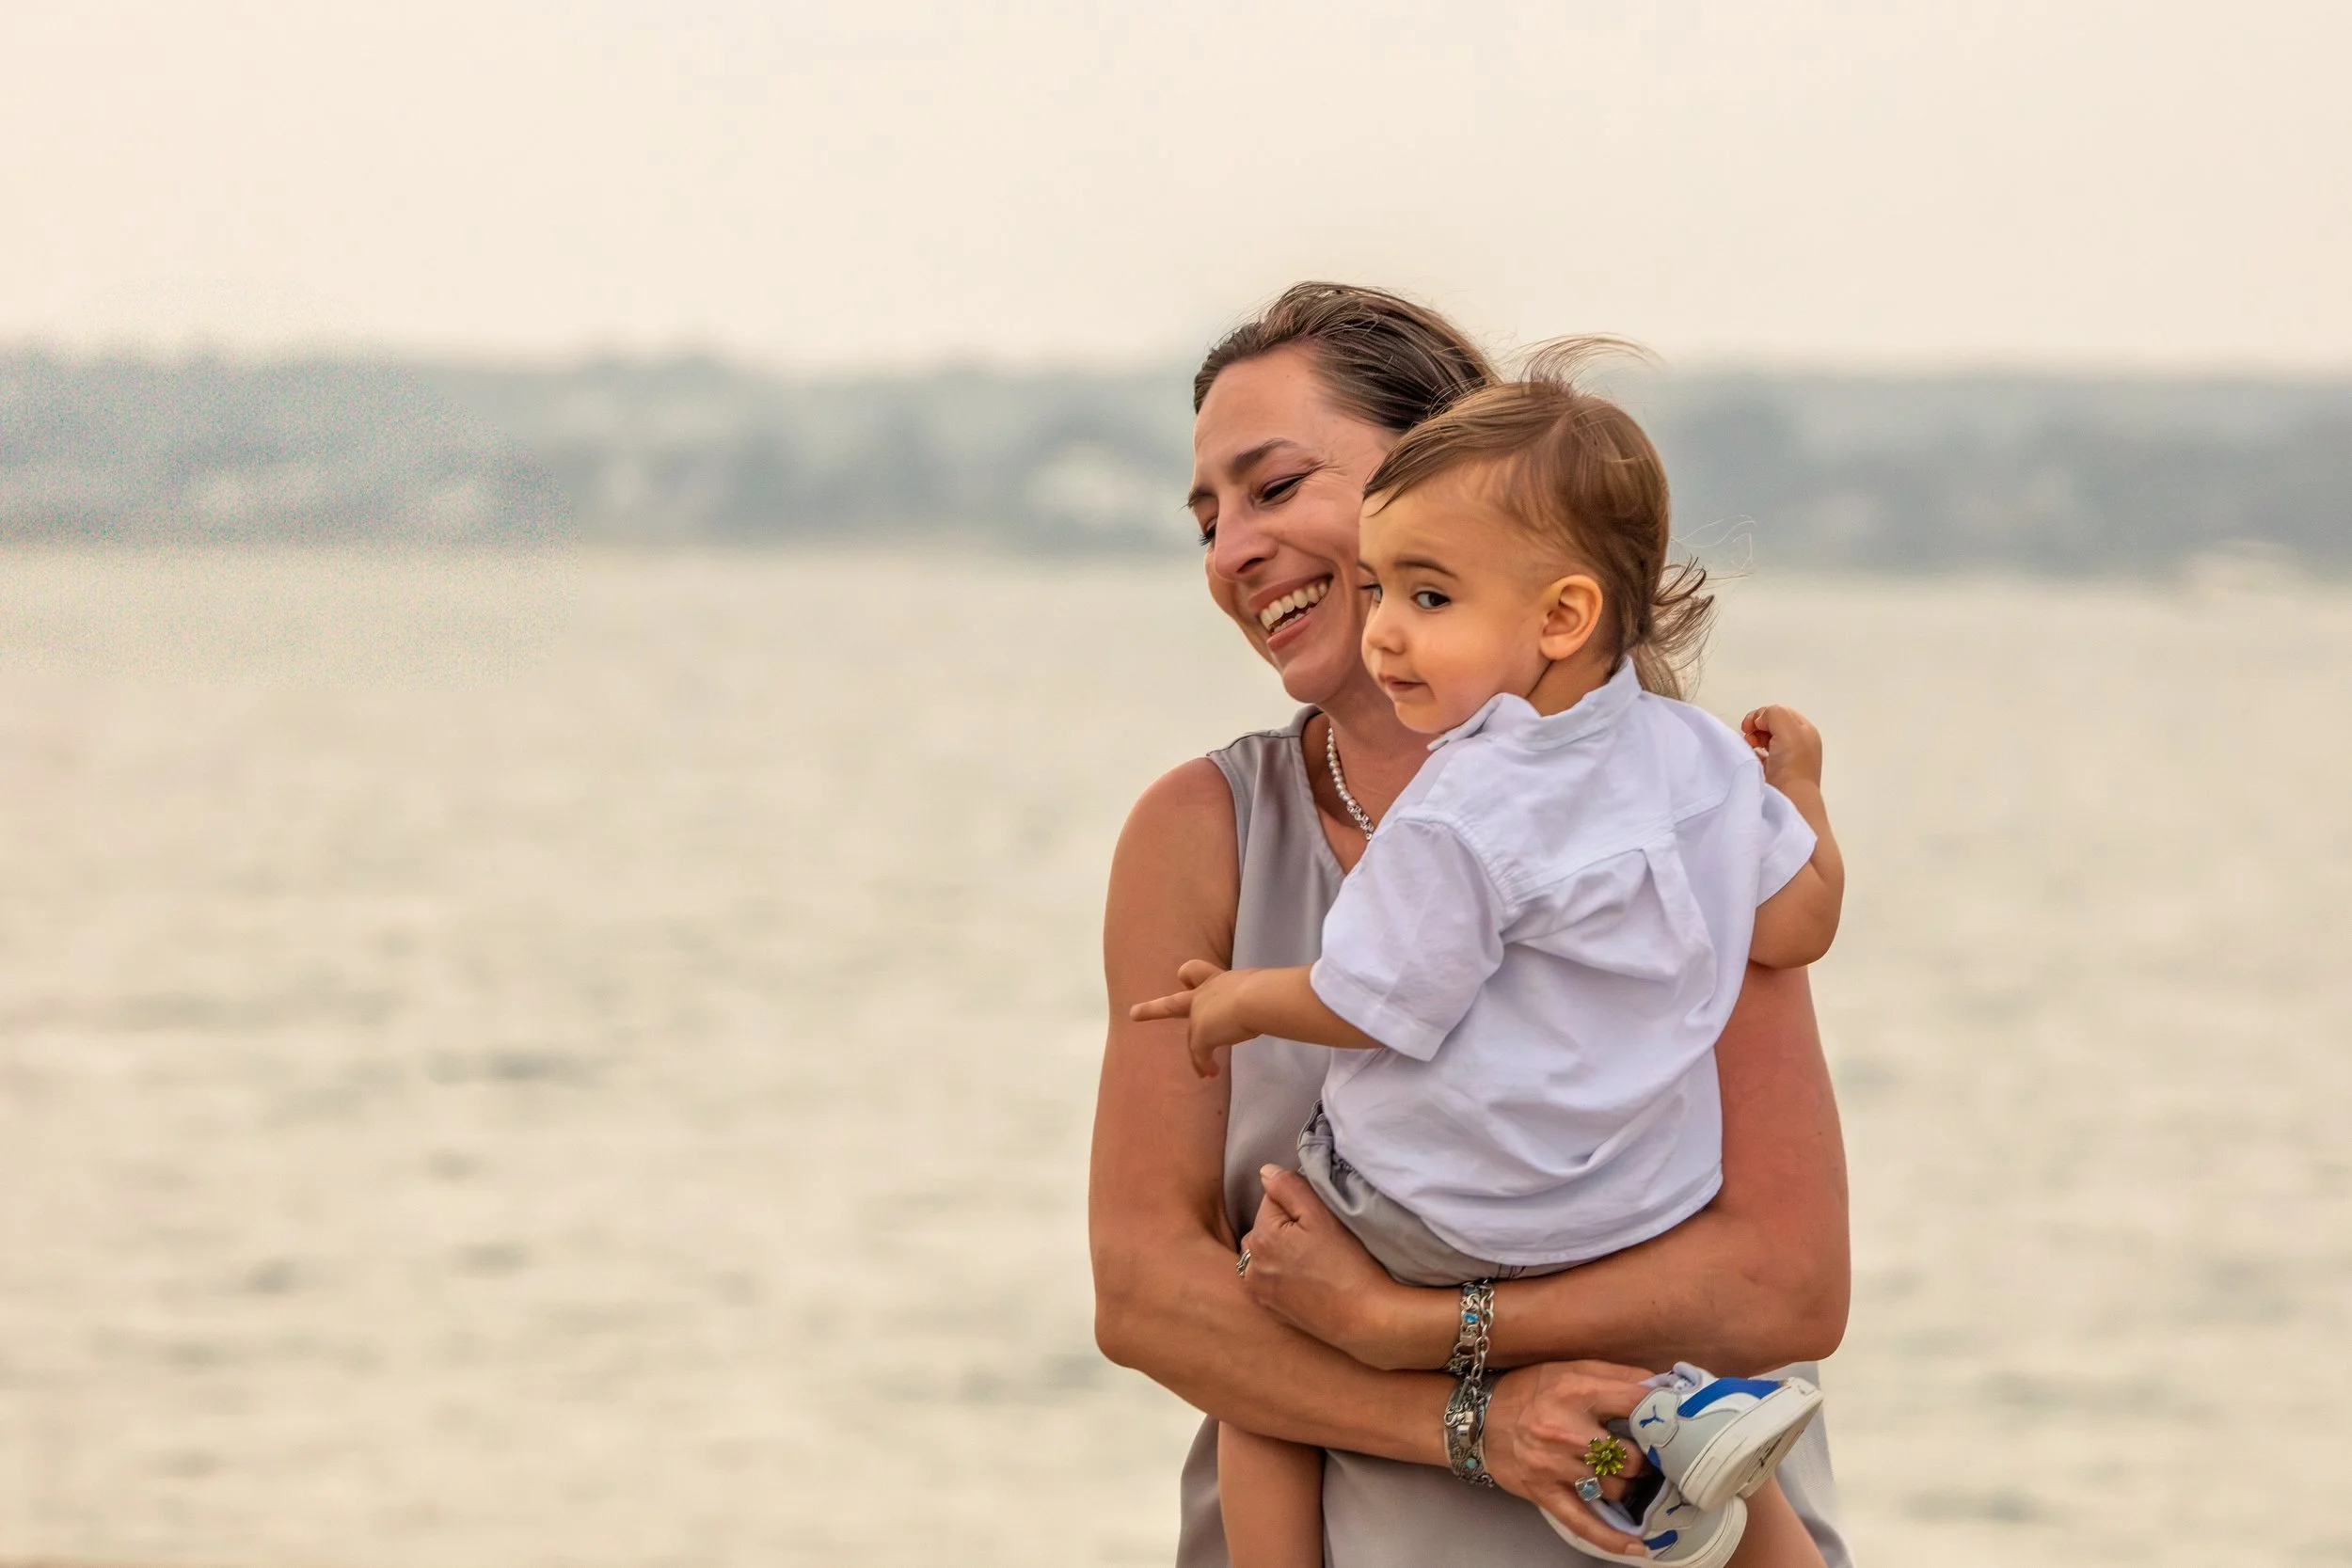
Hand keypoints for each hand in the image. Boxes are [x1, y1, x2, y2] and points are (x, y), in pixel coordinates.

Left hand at [1128, 960, 1255, 1076]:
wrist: (1256, 999)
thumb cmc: (1264, 991)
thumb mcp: (1255, 989)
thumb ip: (1253, 997)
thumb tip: (1273, 1007)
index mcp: (1217, 981)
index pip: (1194, 972)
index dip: (1189, 977)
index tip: (1182, 977)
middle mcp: (1203, 997)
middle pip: (1172, 1004)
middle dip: (1152, 1010)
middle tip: (1134, 1013)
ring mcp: (1198, 1016)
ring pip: (1192, 1039)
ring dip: (1196, 1056)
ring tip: (1203, 1072)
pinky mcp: (1201, 1036)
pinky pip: (1201, 1055)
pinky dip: (1205, 1065)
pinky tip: (1212, 1074)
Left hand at [1236, 1165, 1429, 1366]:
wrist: (1366, 1319)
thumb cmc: (1348, 1264)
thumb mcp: (1322, 1215)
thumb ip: (1289, 1187)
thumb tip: (1265, 1172)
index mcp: (1260, 1237)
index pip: (1272, 1199)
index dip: (1299, 1203)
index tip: (1321, 1218)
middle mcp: (1251, 1266)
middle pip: (1266, 1226)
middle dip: (1286, 1226)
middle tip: (1320, 1240)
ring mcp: (1259, 1291)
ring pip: (1266, 1253)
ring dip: (1282, 1250)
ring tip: (1315, 1260)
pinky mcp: (1271, 1310)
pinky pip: (1271, 1278)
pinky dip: (1283, 1274)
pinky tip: (1308, 1279)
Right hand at [1481, 1360, 1658, 1557]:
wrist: (1476, 1418)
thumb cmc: (1529, 1390)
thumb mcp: (1570, 1368)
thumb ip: (1616, 1375)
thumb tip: (1662, 1386)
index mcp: (1576, 1391)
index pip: (1637, 1403)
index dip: (1663, 1414)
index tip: (1676, 1422)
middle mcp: (1566, 1430)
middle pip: (1630, 1458)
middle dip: (1645, 1460)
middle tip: (1649, 1457)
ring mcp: (1554, 1466)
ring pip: (1615, 1489)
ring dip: (1630, 1487)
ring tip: (1633, 1480)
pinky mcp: (1544, 1493)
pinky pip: (1583, 1522)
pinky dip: (1612, 1538)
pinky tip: (1638, 1546)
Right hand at [1741, 704, 1822, 793]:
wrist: (1789, 798)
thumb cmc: (1792, 762)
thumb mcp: (1788, 727)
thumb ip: (1772, 714)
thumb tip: (1757, 723)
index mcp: (1805, 731)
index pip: (1780, 712)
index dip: (1763, 714)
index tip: (1752, 725)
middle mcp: (1797, 743)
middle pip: (1771, 725)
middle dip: (1757, 726)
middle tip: (1750, 736)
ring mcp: (1785, 758)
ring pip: (1764, 739)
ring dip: (1753, 739)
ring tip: (1750, 747)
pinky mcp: (1773, 772)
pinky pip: (1759, 756)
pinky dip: (1752, 753)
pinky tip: (1750, 757)